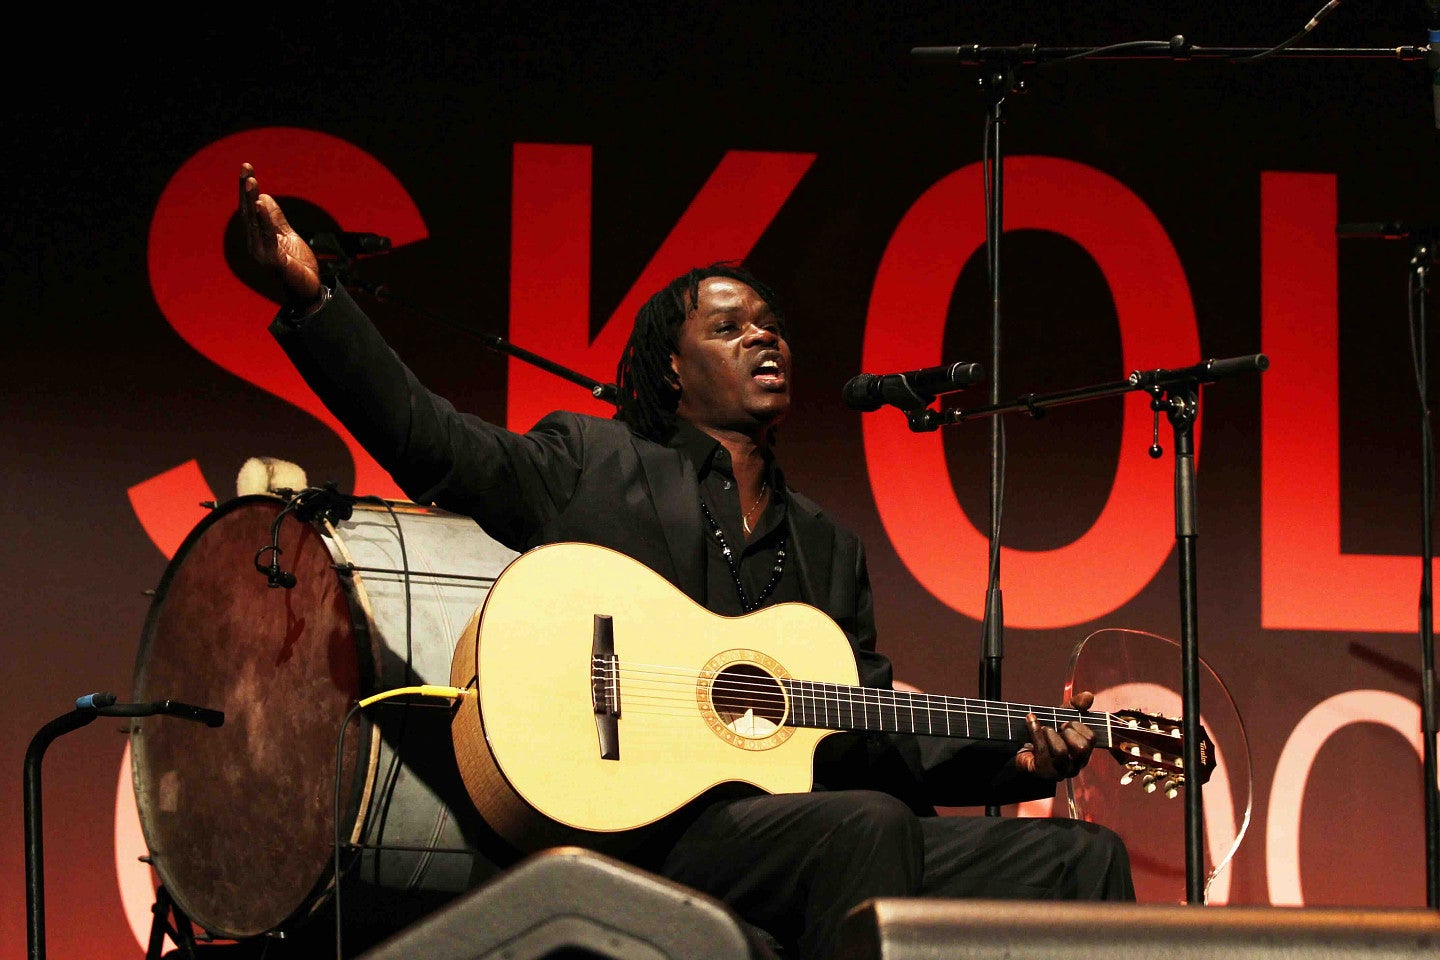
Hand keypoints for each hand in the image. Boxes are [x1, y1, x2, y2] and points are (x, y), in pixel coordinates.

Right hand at [238, 163, 322, 309]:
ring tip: (251, 182)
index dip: (247, 189)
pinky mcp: (273, 260)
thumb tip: (263, 197)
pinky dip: (264, 220)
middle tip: (246, 169)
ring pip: (255, 222)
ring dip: (252, 200)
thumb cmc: (297, 264)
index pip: (250, 209)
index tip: (247, 168)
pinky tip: (260, 205)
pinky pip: (267, 236)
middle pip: (248, 212)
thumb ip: (275, 219)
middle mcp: (255, 244)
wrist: (309, 289)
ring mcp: (262, 253)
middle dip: (246, 190)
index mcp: (258, 237)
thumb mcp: (287, 235)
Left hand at [1015, 690, 1097, 780]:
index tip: (1066, 722)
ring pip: (1061, 751)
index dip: (1078, 726)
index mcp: (1084, 752)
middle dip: (1068, 731)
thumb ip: (1076, 705)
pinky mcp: (1044, 772)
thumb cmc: (1047, 733)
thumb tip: (1089, 695)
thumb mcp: (1062, 716)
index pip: (1091, 738)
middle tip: (1058, 727)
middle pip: (1081, 748)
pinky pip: (1042, 751)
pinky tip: (1031, 722)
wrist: (1022, 746)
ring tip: (1044, 728)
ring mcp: (1060, 771)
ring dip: (1050, 734)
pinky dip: (1035, 732)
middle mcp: (1076, 764)